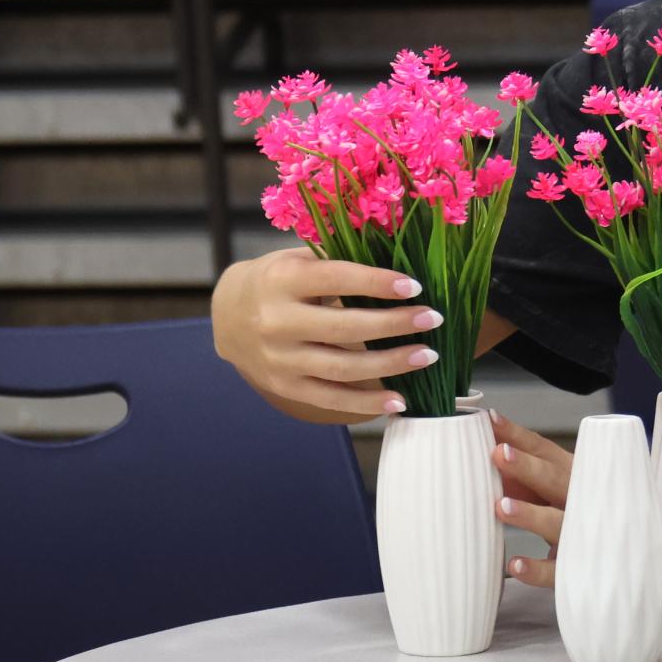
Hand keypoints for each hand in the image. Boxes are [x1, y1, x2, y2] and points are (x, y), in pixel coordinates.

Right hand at [211, 246, 441, 420]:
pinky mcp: (284, 386)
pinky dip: (366, 403)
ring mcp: (278, 359)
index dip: (377, 282)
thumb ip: (341, 260)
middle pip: (345, 328)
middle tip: (433, 318)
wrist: (227, 314)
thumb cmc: (279, 279)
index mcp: (282, 280)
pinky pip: (330, 399)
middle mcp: (276, 321)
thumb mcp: (299, 259)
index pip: (337, 279)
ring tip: (427, 356)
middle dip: (395, 324)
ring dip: (391, 364)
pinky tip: (400, 399)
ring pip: (342, 368)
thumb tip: (401, 259)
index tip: (415, 285)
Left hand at [490, 410, 573, 587]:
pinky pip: (556, 570)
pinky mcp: (574, 566)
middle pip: (553, 480)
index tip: (492, 420)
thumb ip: (521, 474)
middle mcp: (578, 498)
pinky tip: (515, 564)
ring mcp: (579, 533)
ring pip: (556, 523)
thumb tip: (483, 451)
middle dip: (527, 466)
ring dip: (530, 514)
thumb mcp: (553, 486)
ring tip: (502, 507)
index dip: (518, 435)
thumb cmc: (576, 509)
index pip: (544, 450)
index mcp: (572, 473)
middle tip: (499, 453)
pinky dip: (537, 569)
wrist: (632, 550)